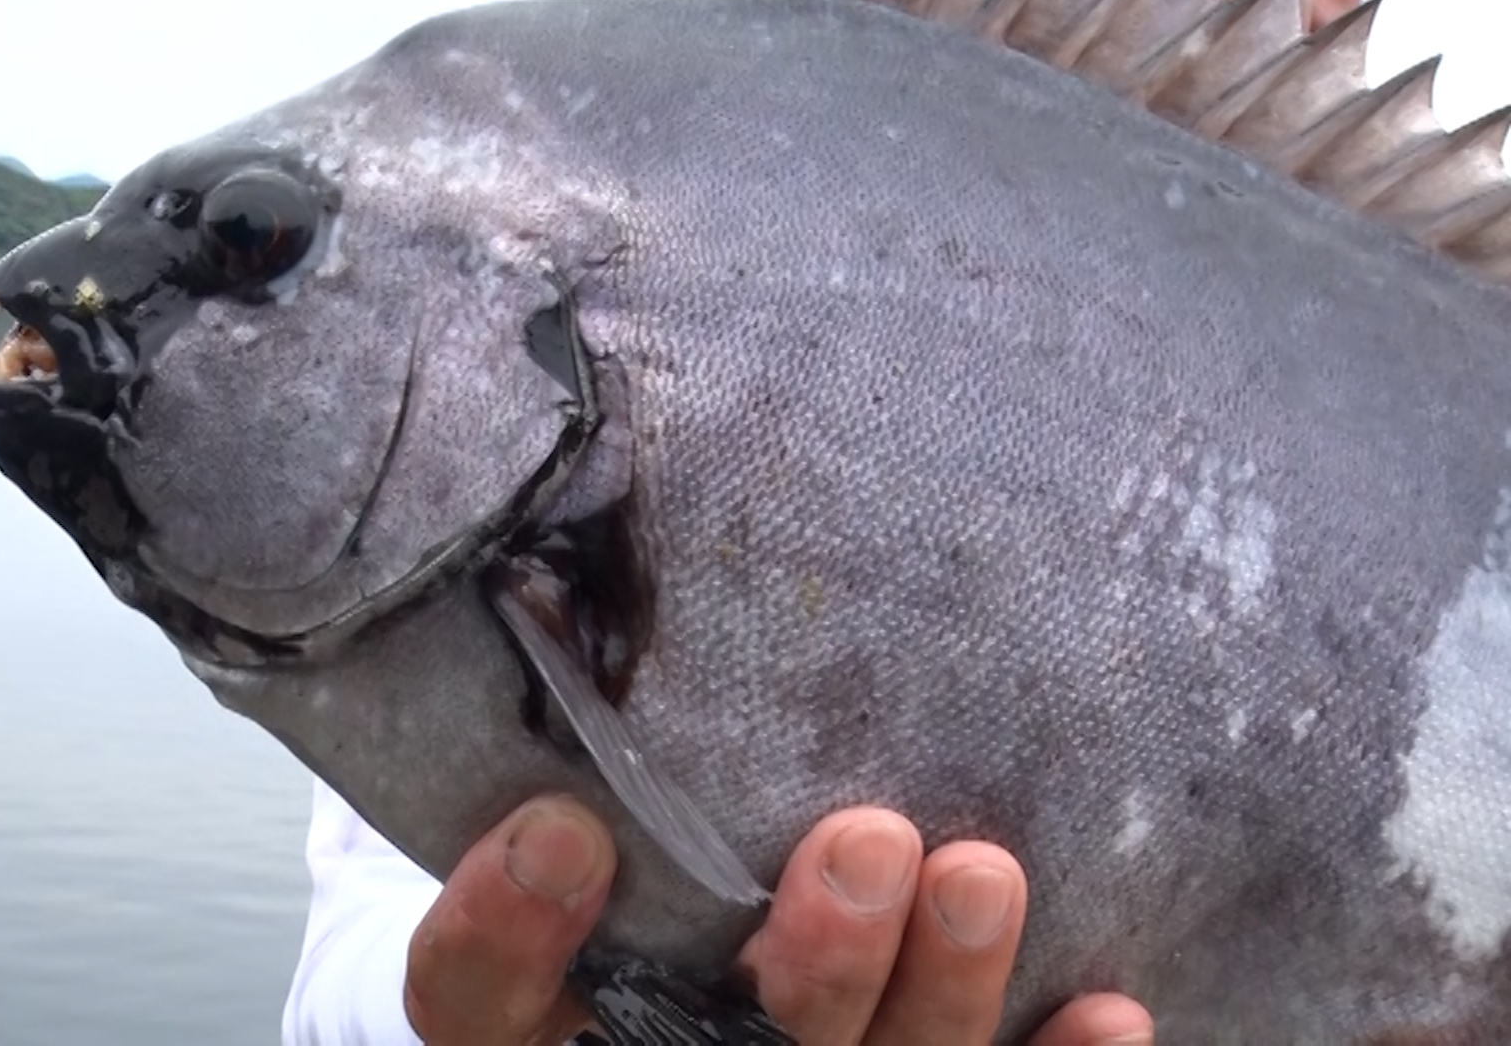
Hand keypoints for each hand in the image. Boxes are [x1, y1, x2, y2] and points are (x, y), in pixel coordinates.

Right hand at [402, 795, 1153, 1045]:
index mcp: (530, 1017)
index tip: (560, 827)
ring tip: (984, 877)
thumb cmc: (606, 861)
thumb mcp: (551, 808)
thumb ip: (569, 751)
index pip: (476, 1007)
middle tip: (866, 842)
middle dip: (807, 970)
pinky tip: (1110, 1009)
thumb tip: (574, 585)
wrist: (663, 981)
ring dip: (939, 999)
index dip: (507, 940)